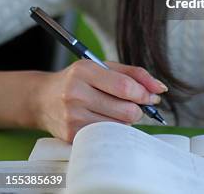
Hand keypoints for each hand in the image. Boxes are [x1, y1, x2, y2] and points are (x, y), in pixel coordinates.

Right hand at [33, 61, 167, 141]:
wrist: (43, 99)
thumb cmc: (78, 80)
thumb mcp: (102, 67)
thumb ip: (133, 74)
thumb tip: (159, 88)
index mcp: (85, 71)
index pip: (124, 86)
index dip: (143, 93)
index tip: (151, 96)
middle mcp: (76, 94)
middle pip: (125, 110)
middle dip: (138, 109)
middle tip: (135, 105)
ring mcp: (73, 117)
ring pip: (119, 125)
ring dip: (126, 120)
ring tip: (117, 110)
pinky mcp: (72, 135)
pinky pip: (107, 136)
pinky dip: (113, 129)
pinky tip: (106, 119)